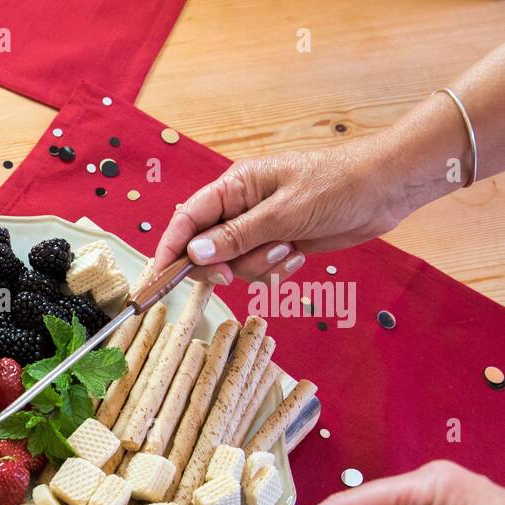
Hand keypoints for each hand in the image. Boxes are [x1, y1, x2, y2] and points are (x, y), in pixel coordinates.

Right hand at [152, 136, 410, 284]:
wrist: (386, 189)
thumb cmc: (337, 186)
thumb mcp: (283, 213)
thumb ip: (236, 235)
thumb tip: (194, 252)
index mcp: (235, 187)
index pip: (187, 218)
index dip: (171, 247)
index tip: (160, 275)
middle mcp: (241, 207)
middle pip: (206, 247)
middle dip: (220, 264)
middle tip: (230, 275)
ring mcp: (261, 227)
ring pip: (234, 262)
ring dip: (257, 266)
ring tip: (288, 249)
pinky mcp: (279, 243)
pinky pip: (259, 269)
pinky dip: (275, 270)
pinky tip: (298, 255)